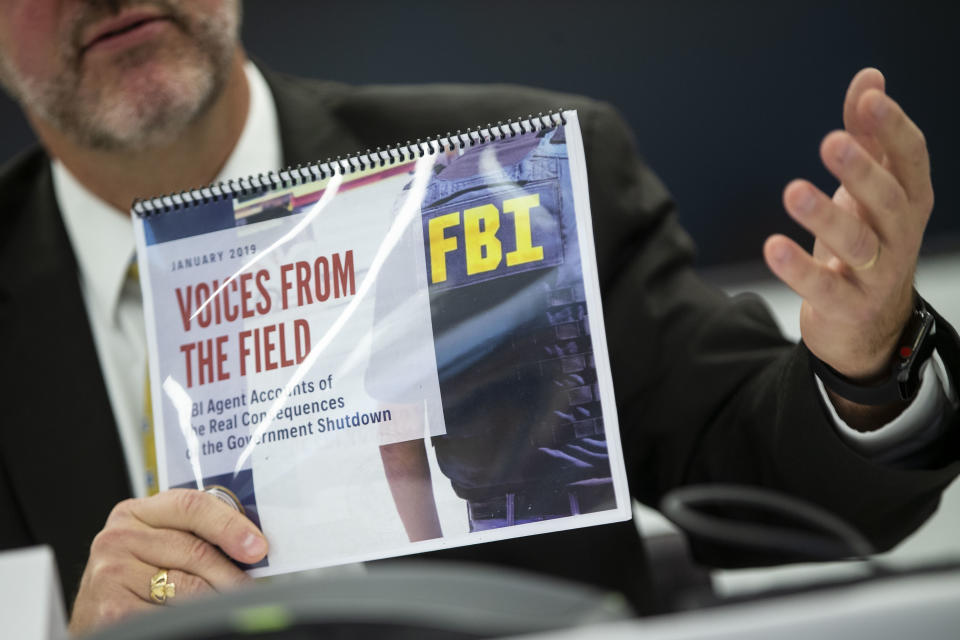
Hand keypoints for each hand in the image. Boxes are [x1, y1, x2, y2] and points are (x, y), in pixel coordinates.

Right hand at [69, 489, 267, 633]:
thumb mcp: (159, 549)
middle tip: (251, 588)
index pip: (192, 505)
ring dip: (216, 600)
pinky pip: (170, 615)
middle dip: (231, 573)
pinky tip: (196, 623)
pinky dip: (191, 621)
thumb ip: (194, 538)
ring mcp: (111, 573)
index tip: (257, 547)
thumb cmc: (136, 584)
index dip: (230, 525)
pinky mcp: (112, 609)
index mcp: (136, 513)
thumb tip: (251, 547)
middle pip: (196, 550)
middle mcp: (118, 537)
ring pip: (189, 585)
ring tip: (228, 607)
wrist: (96, 622)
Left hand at [763, 69, 931, 397]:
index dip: (893, 128)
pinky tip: (773, 246)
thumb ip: (868, 136)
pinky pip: (823, 289)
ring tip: (793, 191)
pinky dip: (798, 269)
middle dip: (862, 171)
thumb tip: (869, 79)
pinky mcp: (847, 307)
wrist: (870, 325)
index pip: (910, 159)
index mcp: (909, 201)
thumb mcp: (869, 191)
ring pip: (857, 244)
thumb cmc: (869, 244)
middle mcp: (899, 236)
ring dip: (825, 216)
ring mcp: (876, 275)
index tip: (869, 98)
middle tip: (832, 141)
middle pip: (888, 201)